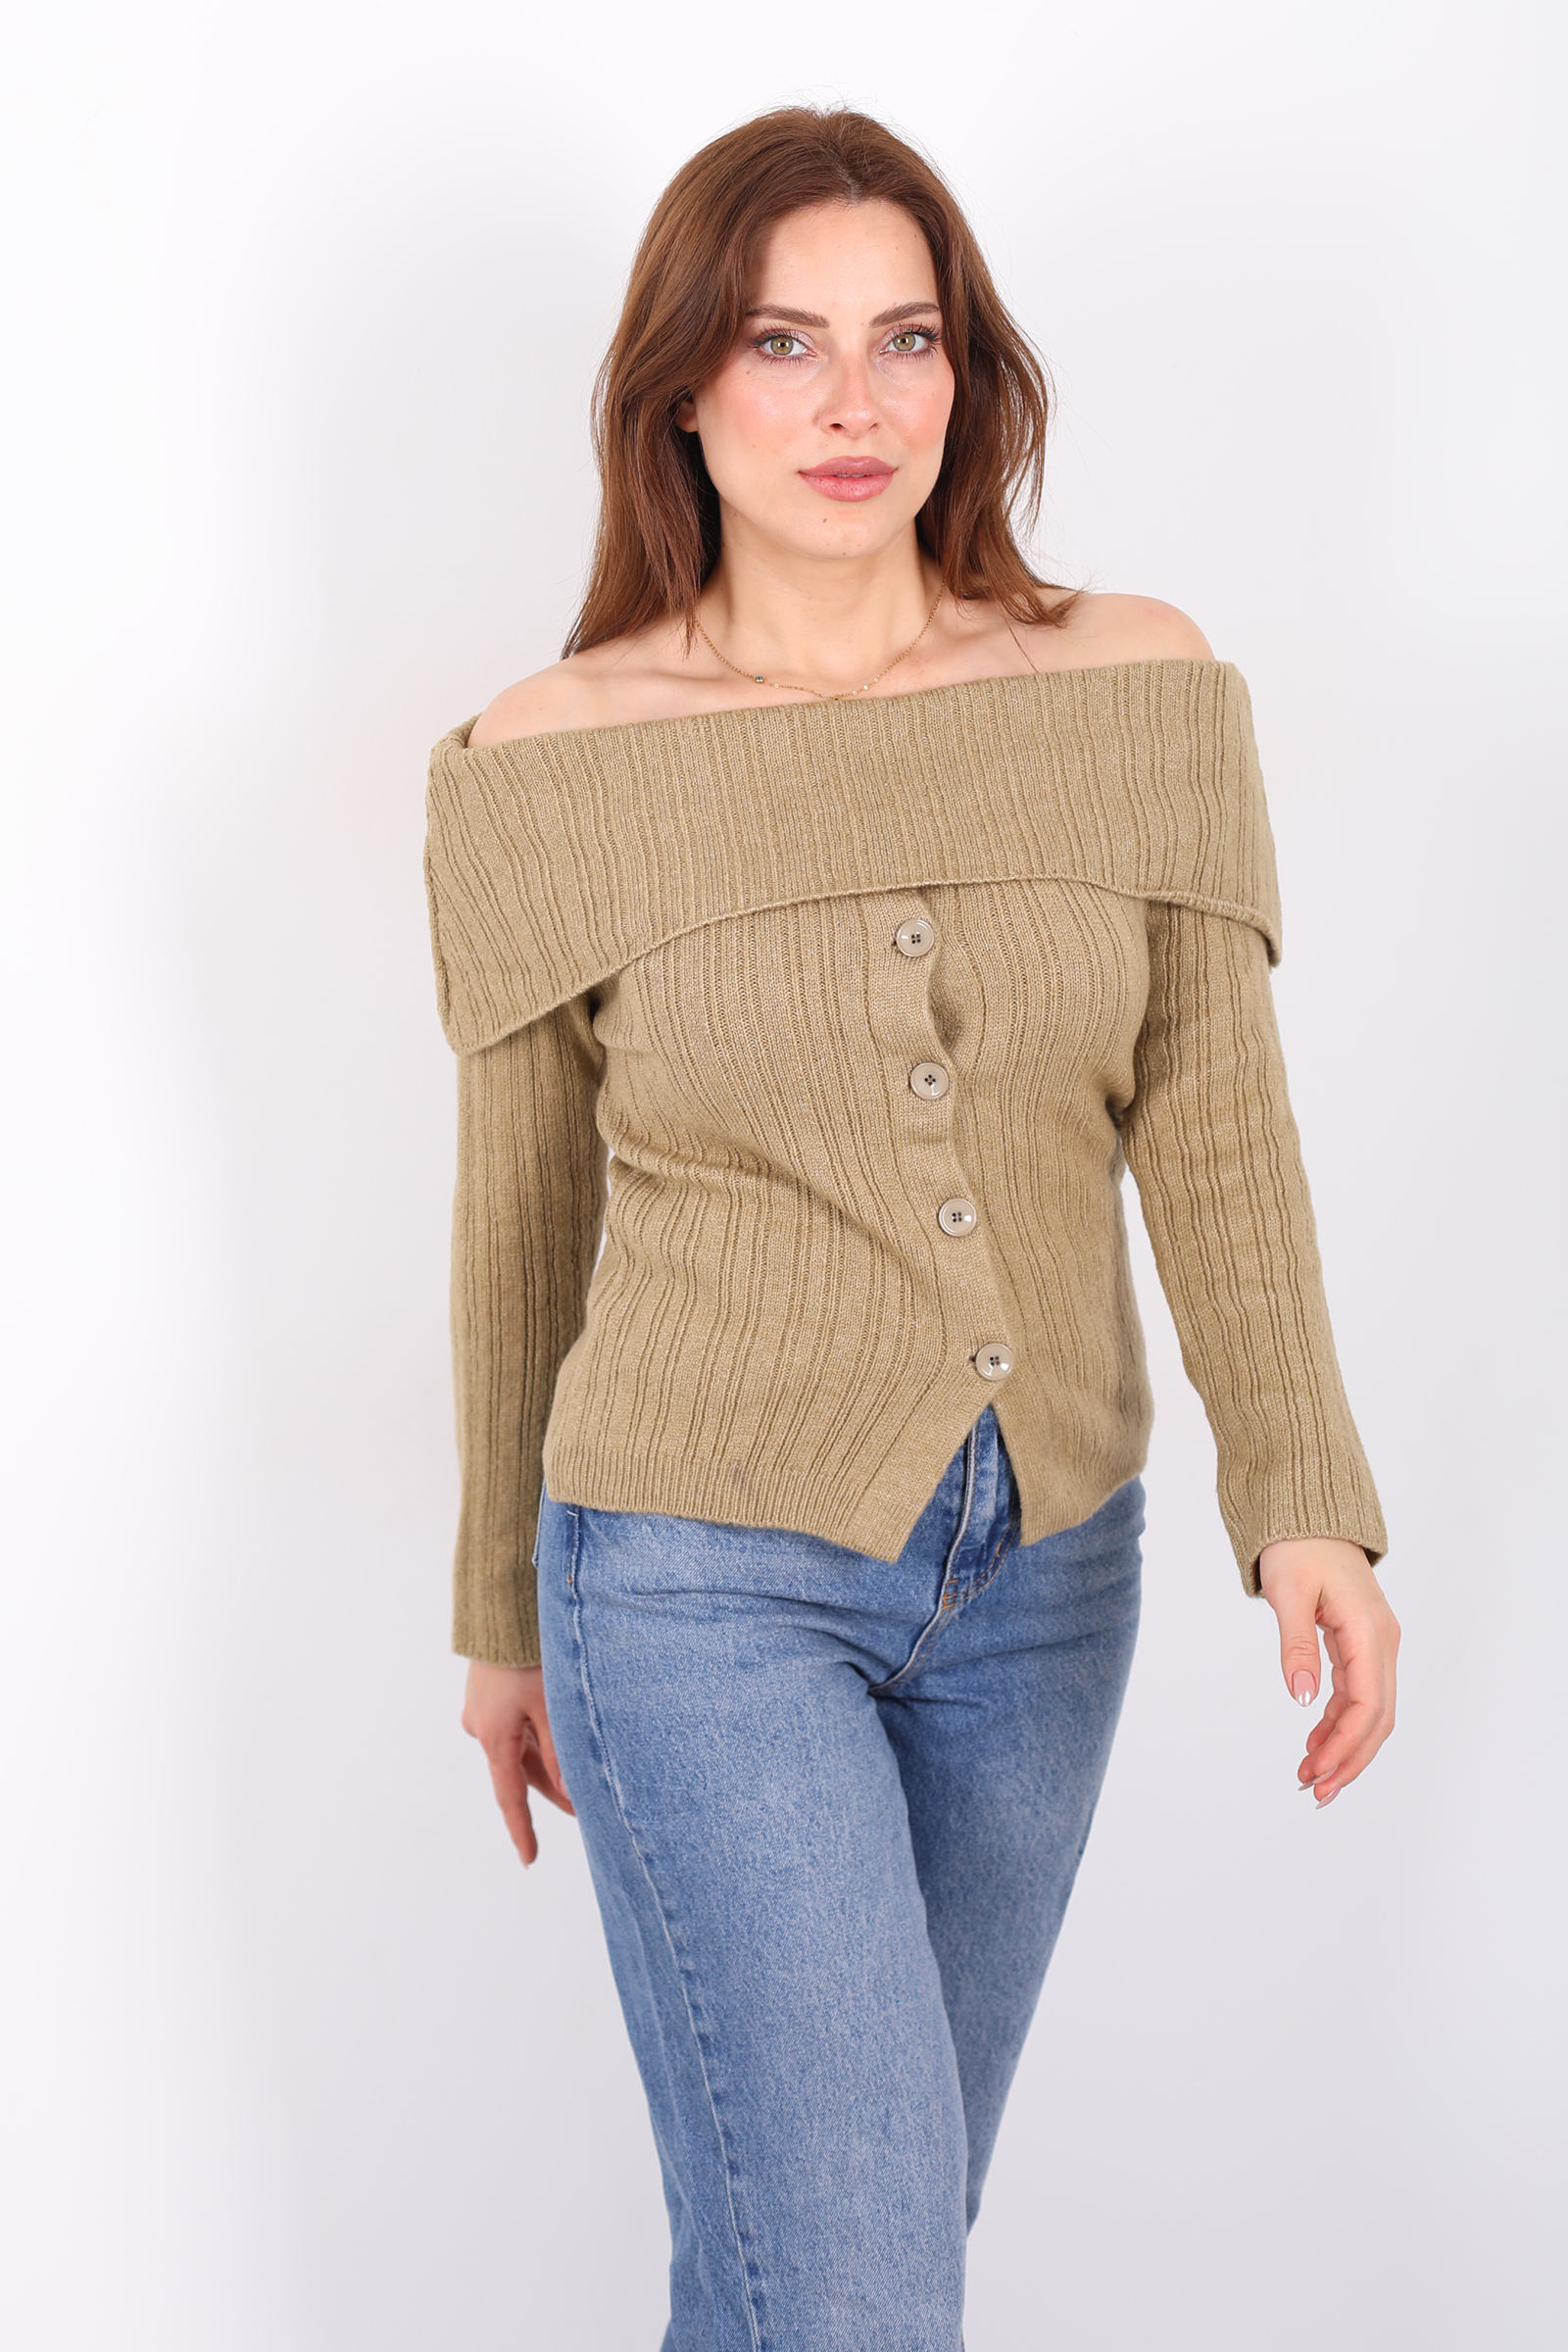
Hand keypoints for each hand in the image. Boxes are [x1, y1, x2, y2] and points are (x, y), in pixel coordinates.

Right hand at [461, 1660, 575, 1867]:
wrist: (501, 1606)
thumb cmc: (528, 1653)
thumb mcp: (551, 1705)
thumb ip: (561, 1752)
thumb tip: (571, 1794)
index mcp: (493, 1736)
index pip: (510, 1796)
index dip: (522, 1831)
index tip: (529, 1859)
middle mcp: (482, 1727)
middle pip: (520, 1772)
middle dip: (551, 1792)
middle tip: (583, 1812)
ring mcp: (482, 1710)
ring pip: (519, 1748)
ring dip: (546, 1764)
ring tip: (579, 1780)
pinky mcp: (488, 1693)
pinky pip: (514, 1727)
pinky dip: (536, 1739)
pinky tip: (558, 1740)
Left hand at [1256, 1537, 1399, 1807]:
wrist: (1309, 1517)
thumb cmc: (1298, 1547)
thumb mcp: (1290, 1594)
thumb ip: (1297, 1646)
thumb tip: (1302, 1699)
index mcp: (1369, 1631)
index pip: (1369, 1704)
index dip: (1346, 1746)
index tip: (1318, 1774)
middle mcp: (1382, 1642)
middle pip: (1377, 1717)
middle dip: (1349, 1758)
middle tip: (1314, 1790)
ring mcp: (1375, 1644)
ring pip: (1370, 1710)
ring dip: (1344, 1746)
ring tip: (1309, 1775)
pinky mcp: (1362, 1645)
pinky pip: (1358, 1694)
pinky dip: (1339, 1722)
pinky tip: (1315, 1742)